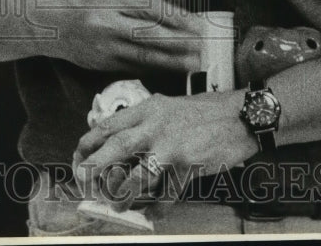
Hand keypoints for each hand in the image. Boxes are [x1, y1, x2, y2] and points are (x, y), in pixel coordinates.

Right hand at [38, 0, 205, 73]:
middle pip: (151, 35)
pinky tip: (169, 69)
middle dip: (181, 43)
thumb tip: (163, 10)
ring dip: (173, 61)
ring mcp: (103, 48)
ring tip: (195, 63)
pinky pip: (132, 67)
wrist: (41, 23)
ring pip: (144, 56)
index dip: (176, 17)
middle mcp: (105, 25)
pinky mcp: (100, 65)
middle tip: (204, 46)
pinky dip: (153, 68)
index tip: (197, 22)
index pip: (149, 9)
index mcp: (107, 0)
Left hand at [71, 91, 258, 207]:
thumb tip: (119, 142)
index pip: (107, 125)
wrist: (241, 116)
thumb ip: (145, 122)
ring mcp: (171, 145)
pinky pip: (167, 192)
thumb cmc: (204, 113)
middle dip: (94, 167)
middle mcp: (155, 125)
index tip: (80, 158)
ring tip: (116, 204)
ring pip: (138, 175)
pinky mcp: (188, 164)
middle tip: (83, 181)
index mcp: (148, 109)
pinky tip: (153, 213)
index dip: (88, 144)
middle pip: (115, 147)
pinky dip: (158, 207)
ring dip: (123, 194)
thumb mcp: (168, 107)